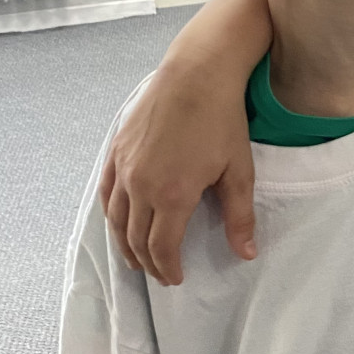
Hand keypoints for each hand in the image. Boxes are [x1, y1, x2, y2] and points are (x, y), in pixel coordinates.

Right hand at [100, 71, 255, 286]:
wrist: (196, 74)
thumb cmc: (222, 120)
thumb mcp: (239, 172)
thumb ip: (239, 217)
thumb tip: (247, 254)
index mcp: (172, 196)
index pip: (162, 248)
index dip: (168, 269)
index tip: (177, 279)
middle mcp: (141, 186)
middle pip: (135, 239)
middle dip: (147, 262)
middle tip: (159, 275)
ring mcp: (124, 168)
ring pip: (116, 220)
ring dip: (124, 244)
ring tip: (136, 258)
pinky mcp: (116, 150)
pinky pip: (107, 193)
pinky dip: (111, 215)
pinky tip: (118, 222)